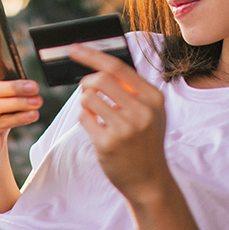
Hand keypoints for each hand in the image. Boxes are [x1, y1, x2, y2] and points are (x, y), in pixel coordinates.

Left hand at [69, 43, 169, 202]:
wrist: (150, 181)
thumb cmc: (145, 142)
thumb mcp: (150, 112)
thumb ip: (132, 90)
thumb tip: (100, 65)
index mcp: (154, 98)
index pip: (118, 68)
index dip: (92, 55)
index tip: (74, 49)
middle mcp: (142, 111)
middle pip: (100, 79)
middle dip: (87, 82)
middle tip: (87, 91)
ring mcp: (125, 129)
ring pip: (88, 98)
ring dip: (85, 103)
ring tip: (96, 114)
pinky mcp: (108, 144)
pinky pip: (83, 118)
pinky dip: (85, 119)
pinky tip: (96, 128)